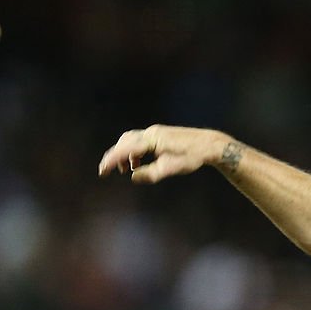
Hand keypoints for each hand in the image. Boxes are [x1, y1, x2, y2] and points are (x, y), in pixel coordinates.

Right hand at [98, 125, 222, 182]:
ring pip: (130, 140)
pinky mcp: (159, 134)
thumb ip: (150, 174)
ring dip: (123, 154)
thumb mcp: (170, 169)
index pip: (125, 150)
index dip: (112, 161)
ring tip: (124, 169)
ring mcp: (154, 131)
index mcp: (152, 140)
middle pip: (124, 142)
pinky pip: (139, 140)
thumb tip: (133, 177)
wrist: (208, 144)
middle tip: (105, 171)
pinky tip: (136, 163)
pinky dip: (133, 151)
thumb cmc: (191, 157)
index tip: (102, 171)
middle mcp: (150, 132)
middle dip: (113, 156)